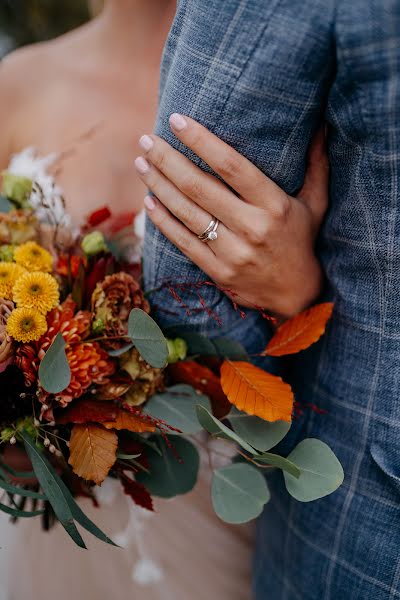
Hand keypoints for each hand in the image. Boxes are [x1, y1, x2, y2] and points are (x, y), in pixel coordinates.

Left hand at [135, 115, 328, 317]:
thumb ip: (316, 164)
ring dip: (159, 186)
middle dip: (168, 160)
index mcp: (274, 205)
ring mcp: (232, 252)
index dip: (202, 141)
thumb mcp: (316, 203)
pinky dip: (163, 221)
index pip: (231, 166)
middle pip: (200, 187)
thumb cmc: (302, 241)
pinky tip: (148, 201)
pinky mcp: (218, 271)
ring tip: (141, 164)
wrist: (296, 295)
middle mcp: (251, 227)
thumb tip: (322, 125)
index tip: (177, 121)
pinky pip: (183, 242)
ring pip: (187, 213)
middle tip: (146, 140)